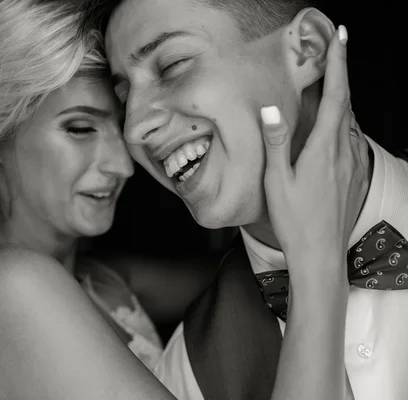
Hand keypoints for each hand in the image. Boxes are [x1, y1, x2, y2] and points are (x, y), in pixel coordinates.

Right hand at [259, 26, 368, 277]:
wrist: (320, 254)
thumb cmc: (295, 220)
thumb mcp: (277, 181)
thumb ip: (275, 143)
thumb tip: (271, 109)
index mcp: (323, 148)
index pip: (335, 96)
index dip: (338, 64)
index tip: (338, 38)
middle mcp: (342, 151)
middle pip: (346, 102)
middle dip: (341, 72)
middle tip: (332, 49)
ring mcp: (351, 163)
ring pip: (349, 119)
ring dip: (341, 96)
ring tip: (330, 82)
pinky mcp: (353, 175)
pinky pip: (350, 137)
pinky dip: (343, 120)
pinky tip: (334, 124)